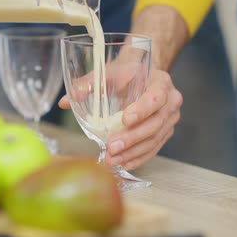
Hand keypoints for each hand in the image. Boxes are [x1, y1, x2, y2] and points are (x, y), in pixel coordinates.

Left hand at [60, 5, 188, 170]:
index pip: (155, 98)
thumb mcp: (108, 72)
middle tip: (112, 147)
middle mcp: (171, 101)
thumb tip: (66, 102)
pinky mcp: (164, 132)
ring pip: (154, 139)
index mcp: (161, 82)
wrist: (141, 75)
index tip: (125, 120)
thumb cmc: (126, 72)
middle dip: (132, 138)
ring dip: (132, 152)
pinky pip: (153, 148)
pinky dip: (138, 157)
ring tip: (112, 159)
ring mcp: (170, 119)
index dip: (141, 110)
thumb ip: (88, 84)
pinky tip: (123, 163)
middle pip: (155, 123)